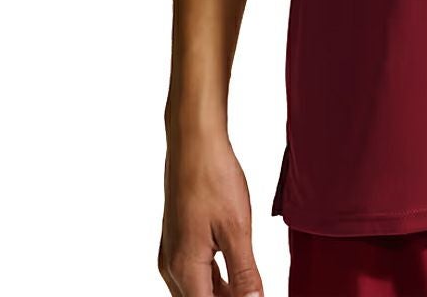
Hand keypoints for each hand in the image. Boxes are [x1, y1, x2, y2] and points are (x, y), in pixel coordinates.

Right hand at [158, 130, 263, 296]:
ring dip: (221, 295)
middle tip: (254, 292)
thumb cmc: (213, 179)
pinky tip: (233, 276)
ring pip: (196, 290)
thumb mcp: (236, 229)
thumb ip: (244, 273)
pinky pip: (194, 272)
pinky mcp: (177, 239)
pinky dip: (214, 280)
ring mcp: (172, 252)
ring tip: (248, 289)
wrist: (193, 143)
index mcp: (185, 268)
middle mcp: (172, 266)